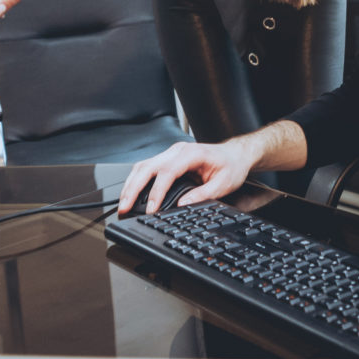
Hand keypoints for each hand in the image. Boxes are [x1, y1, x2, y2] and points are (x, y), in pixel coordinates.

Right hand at [116, 140, 257, 215]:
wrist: (235, 155)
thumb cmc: (231, 166)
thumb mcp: (223, 184)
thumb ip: (203, 194)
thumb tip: (182, 205)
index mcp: (192, 154)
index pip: (168, 172)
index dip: (156, 191)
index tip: (151, 208)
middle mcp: (178, 150)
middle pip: (148, 166)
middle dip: (133, 188)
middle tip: (125, 207)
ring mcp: (171, 153)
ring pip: (143, 165)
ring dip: (131, 184)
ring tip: (123, 203)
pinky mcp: (168, 158)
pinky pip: (147, 167)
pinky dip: (136, 180)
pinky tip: (131, 192)